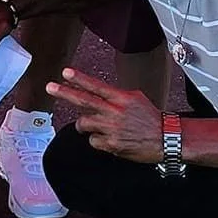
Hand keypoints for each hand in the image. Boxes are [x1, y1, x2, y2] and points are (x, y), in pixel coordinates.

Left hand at [48, 68, 163, 164]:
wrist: (166, 139)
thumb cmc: (151, 118)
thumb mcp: (136, 99)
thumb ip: (116, 96)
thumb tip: (99, 94)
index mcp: (122, 98)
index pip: (97, 86)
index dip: (80, 79)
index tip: (65, 72)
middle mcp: (115, 112)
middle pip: (85, 101)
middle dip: (65, 93)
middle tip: (50, 87)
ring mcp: (112, 129)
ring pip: (84, 123)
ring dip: (83, 124)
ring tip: (89, 125)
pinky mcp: (112, 145)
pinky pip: (93, 141)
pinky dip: (96, 140)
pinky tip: (107, 139)